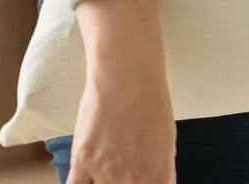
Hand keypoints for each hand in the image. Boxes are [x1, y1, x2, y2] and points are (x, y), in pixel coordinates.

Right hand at [67, 0, 175, 183]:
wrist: (129, 75)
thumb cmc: (152, 104)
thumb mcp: (167, 144)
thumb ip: (158, 174)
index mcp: (160, 177)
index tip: (134, 182)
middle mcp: (134, 180)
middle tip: (115, 174)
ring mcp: (107, 172)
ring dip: (101, 182)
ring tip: (103, 166)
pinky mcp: (83, 161)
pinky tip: (81, 179)